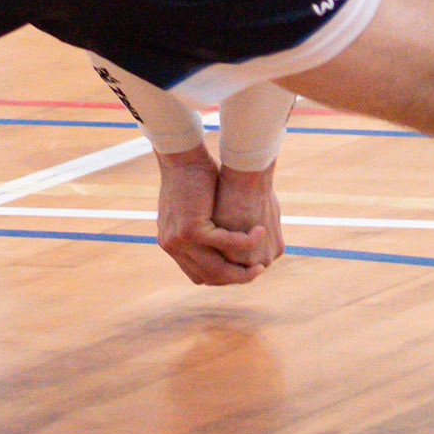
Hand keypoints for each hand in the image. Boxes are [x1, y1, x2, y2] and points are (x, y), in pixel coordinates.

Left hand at [152, 145, 278, 284]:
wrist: (182, 156)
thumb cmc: (192, 176)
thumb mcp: (192, 208)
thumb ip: (200, 228)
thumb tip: (217, 242)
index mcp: (171, 243)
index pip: (198, 274)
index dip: (223, 277)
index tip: (244, 270)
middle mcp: (172, 245)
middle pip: (208, 276)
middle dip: (236, 278)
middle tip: (258, 271)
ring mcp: (180, 239)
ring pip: (217, 267)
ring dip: (243, 268)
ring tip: (261, 263)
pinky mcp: (192, 229)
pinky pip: (225, 243)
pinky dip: (244, 241)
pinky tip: (260, 233)